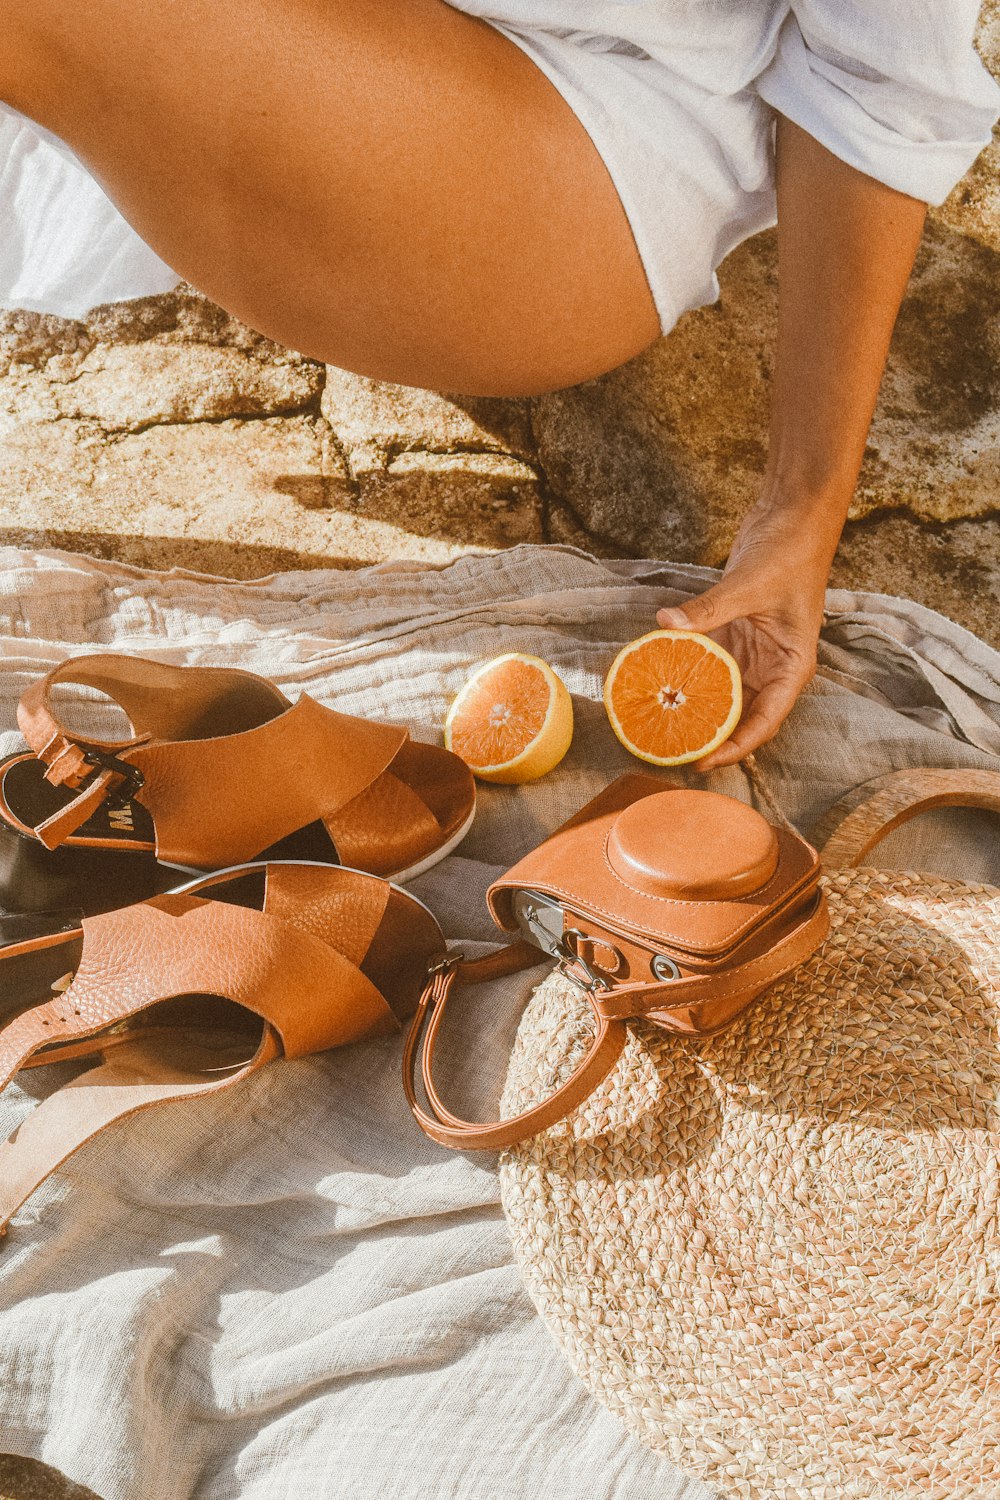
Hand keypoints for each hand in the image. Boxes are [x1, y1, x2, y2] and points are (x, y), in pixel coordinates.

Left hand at [656, 502, 830, 770]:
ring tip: (660, 730)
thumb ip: (709, 609)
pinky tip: (658, 684)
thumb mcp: (749, 585)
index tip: (702, 762)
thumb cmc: (789, 552)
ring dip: (695, 710)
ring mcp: (751, 652)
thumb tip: (667, 622)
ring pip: (722, 694)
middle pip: (741, 717)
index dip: (734, 747)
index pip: (764, 722)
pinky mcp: (732, 634)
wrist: (792, 516)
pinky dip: (686, 674)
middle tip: (671, 754)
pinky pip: (707, 664)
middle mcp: (772, 667)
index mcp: (791, 667)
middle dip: (709, 737)